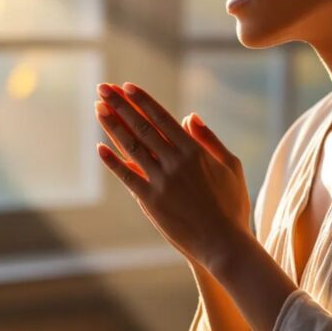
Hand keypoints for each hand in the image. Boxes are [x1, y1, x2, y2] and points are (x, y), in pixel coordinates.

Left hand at [94, 82, 251, 270]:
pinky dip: (113, 162)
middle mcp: (175, 162)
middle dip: (121, 105)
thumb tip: (190, 117)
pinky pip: (128, 177)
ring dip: (113, 126)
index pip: (162, 118)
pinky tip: (100, 148)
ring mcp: (161, 182)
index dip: (143, 101)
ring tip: (98, 108)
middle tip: (104, 88)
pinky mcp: (151, 202)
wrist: (223, 244)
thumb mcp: (231, 166)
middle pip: (142, 127)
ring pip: (131, 147)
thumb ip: (210, 140)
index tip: (127, 87)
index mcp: (195, 151)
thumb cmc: (233, 206)